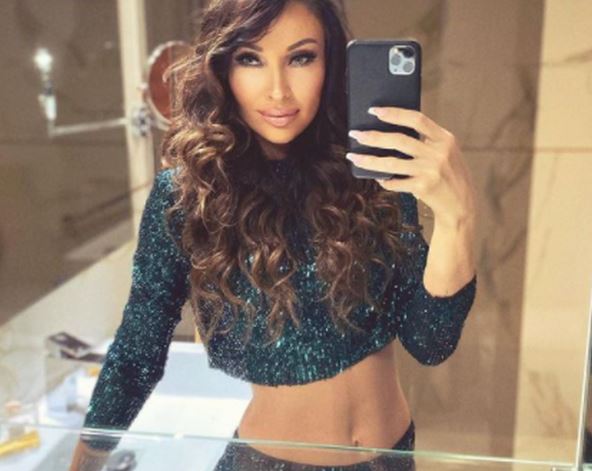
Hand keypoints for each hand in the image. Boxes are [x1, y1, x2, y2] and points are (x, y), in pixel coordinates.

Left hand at [347, 107, 476, 228]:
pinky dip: (384, 180)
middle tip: (355, 134)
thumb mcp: (446, 151)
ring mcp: (430, 171)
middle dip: (373, 137)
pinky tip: (376, 177)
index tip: (374, 110)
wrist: (461, 204)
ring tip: (353, 156)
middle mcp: (438, 153)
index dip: (394, 113)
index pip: (417, 119)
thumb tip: (389, 130)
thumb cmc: (448, 174)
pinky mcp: (423, 187)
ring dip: (369, 160)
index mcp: (445, 138)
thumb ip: (426, 140)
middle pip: (399, 140)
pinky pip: (395, 182)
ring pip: (391, 163)